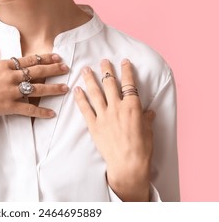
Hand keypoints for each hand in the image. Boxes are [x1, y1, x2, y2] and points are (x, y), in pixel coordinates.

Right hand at [0, 43, 68, 168]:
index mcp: (4, 65)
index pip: (29, 60)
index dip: (45, 58)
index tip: (56, 56)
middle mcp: (11, 76)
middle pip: (37, 71)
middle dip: (54, 69)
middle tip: (66, 68)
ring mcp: (11, 91)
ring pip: (37, 89)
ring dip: (53, 89)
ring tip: (65, 88)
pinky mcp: (9, 106)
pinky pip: (29, 109)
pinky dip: (41, 112)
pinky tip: (51, 114)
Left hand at [74, 59, 154, 200]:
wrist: (128, 164)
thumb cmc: (142, 148)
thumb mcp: (148, 130)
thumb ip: (146, 118)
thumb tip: (149, 112)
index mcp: (133, 107)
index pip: (129, 84)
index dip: (126, 71)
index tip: (124, 62)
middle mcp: (117, 107)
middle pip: (110, 84)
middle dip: (106, 70)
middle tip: (102, 61)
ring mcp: (104, 115)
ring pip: (95, 92)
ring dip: (90, 79)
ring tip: (86, 69)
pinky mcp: (94, 125)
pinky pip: (85, 108)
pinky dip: (80, 98)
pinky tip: (76, 89)